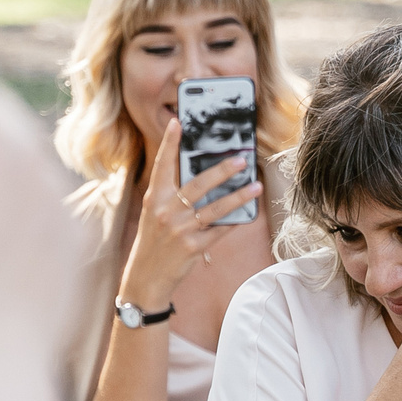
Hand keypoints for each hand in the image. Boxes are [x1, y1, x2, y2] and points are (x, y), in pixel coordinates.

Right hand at [119, 132, 262, 309]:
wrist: (145, 277)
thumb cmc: (154, 241)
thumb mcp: (156, 215)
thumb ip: (173, 196)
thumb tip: (204, 177)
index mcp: (155, 199)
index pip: (162, 165)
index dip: (169, 143)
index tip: (177, 123)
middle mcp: (166, 211)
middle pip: (198, 184)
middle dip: (222, 170)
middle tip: (241, 160)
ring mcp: (180, 230)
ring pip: (215, 208)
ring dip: (239, 196)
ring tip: (256, 187)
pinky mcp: (193, 247)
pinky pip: (220, 230)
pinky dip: (235, 222)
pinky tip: (249, 214)